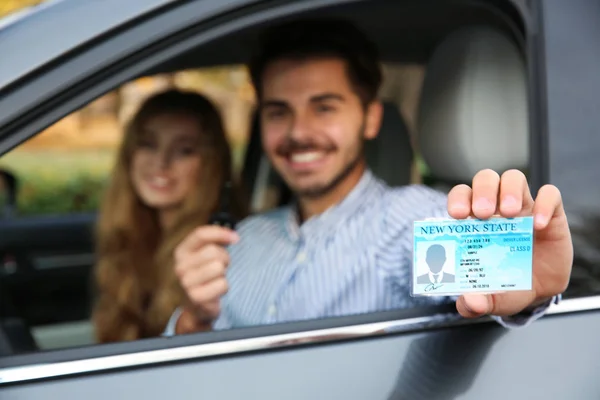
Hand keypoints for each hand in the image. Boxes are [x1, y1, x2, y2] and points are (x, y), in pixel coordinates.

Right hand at [174, 225, 239, 329]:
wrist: (196, 306)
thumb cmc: (204, 275)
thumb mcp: (203, 256)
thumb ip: (214, 241)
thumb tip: (233, 236)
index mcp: (181, 252)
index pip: (200, 234)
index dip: (221, 233)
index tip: (236, 238)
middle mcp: (180, 266)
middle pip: (213, 251)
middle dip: (224, 258)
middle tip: (222, 267)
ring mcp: (186, 283)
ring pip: (218, 267)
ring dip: (223, 274)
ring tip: (216, 280)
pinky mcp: (196, 298)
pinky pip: (222, 285)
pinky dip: (224, 288)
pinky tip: (215, 292)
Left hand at [447, 169, 571, 317]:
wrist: (540, 292)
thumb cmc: (507, 285)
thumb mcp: (491, 298)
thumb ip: (475, 304)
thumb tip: (469, 303)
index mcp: (474, 222)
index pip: (461, 196)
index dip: (458, 199)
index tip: (457, 215)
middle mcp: (496, 209)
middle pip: (486, 180)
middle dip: (482, 191)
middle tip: (482, 213)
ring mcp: (524, 208)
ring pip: (513, 178)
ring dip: (509, 190)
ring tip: (509, 213)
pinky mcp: (550, 212)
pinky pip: (550, 194)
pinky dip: (544, 203)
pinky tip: (538, 224)